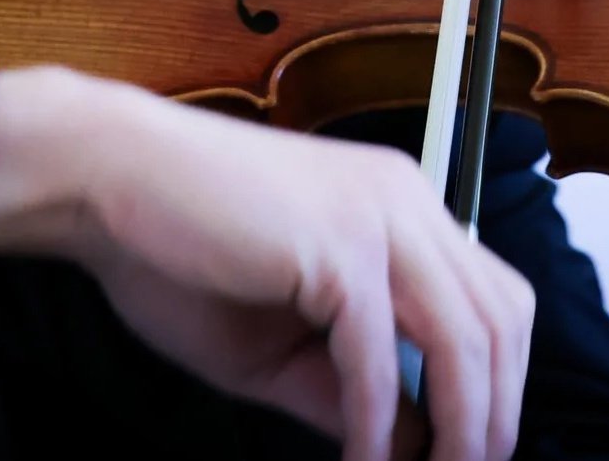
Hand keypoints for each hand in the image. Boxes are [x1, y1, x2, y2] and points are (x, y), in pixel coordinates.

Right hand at [0, 68, 533, 460]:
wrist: (105, 175)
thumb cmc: (175, 244)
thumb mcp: (276, 338)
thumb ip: (344, 385)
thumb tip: (411, 444)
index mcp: (395, 200)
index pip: (493, 294)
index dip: (500, 382)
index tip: (469, 450)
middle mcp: (403, 197)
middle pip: (503, 319)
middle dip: (497, 417)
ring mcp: (377, 215)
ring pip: (468, 341)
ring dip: (462, 433)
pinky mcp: (340, 246)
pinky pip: (383, 362)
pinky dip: (376, 431)